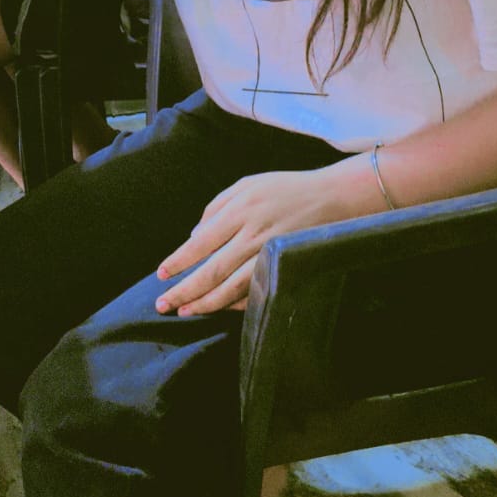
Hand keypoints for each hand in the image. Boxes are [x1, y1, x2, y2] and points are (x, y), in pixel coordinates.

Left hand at [155, 166, 346, 315]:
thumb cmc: (287, 189)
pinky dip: (236, 303)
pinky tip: (221, 308)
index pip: (200, 243)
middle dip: (184, 290)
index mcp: (240, 210)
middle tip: (163, 305)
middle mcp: (253, 233)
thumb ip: (217, 206)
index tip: (161, 275)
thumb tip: (194, 236)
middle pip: (211, 271)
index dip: (178, 262)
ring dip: (206, 303)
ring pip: (232, 288)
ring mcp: (271, 254)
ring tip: (186, 311)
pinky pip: (257, 292)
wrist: (335, 197)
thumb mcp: (248, 184)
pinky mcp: (286, 267)